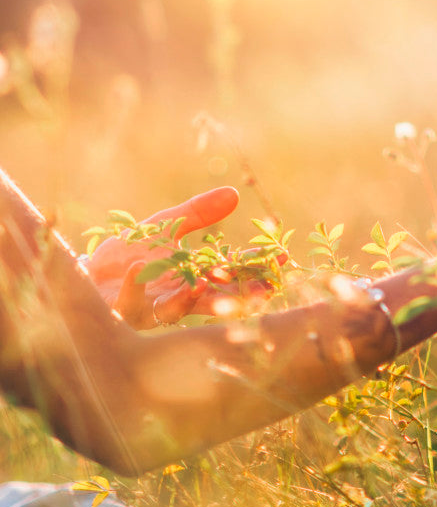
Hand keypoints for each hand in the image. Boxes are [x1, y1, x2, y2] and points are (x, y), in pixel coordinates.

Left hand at [85, 187, 270, 328]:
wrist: (84, 275)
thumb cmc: (127, 255)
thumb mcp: (165, 227)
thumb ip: (197, 213)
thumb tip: (233, 193)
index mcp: (193, 279)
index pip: (233, 275)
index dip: (257, 268)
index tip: (283, 257)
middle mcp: (178, 299)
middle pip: (217, 300)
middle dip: (242, 295)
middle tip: (266, 287)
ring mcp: (151, 309)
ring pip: (178, 310)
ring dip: (191, 297)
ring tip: (206, 278)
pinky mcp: (122, 313)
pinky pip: (132, 304)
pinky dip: (137, 287)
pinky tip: (141, 266)